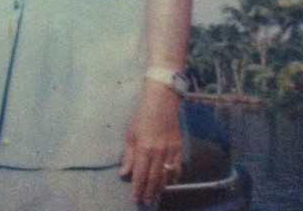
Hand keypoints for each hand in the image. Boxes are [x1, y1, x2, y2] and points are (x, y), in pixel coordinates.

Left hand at [118, 81, 182, 205]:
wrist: (162, 102)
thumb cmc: (142, 115)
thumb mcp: (130, 133)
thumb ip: (128, 155)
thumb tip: (123, 173)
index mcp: (144, 149)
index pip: (140, 175)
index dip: (137, 189)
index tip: (134, 199)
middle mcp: (158, 153)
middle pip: (154, 179)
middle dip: (149, 192)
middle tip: (145, 201)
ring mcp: (171, 151)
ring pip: (166, 176)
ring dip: (161, 188)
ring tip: (155, 196)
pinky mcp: (179, 148)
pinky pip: (178, 167)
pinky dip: (174, 177)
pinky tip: (170, 182)